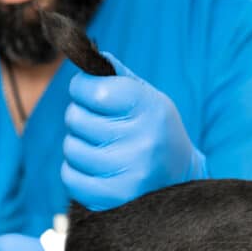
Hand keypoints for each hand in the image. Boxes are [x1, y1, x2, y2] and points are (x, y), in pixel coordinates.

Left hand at [61, 53, 207, 211]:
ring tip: (102, 149)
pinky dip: (76, 172)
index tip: (90, 94)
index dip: (83, 88)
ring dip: (79, 146)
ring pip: (71, 148)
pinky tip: (97, 169)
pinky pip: (70, 177)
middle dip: (82, 118)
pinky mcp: (116, 198)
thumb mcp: (149, 97)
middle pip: (76, 118)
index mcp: (150, 109)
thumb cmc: (156, 131)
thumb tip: (83, 52)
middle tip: (102, 125)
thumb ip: (117, 76)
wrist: (182, 180)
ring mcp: (130, 173)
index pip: (93, 89)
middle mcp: (143, 141)